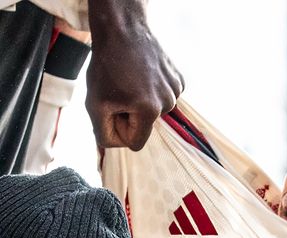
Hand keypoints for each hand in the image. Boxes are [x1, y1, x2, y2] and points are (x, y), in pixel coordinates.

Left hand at [85, 0, 184, 149]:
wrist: (123, 31)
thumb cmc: (106, 65)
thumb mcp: (94, 103)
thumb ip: (103, 133)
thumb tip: (116, 146)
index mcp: (148, 111)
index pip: (135, 143)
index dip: (119, 129)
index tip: (112, 110)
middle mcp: (168, 104)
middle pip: (146, 125)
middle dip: (131, 114)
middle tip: (119, 90)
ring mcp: (176, 91)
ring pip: (155, 111)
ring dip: (141, 100)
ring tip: (131, 79)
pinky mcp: (180, 81)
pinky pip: (164, 97)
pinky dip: (153, 90)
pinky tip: (144, 74)